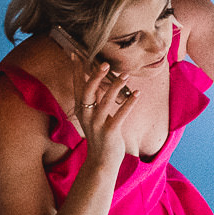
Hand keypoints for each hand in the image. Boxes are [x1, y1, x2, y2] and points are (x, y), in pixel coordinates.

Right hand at [77, 55, 135, 174]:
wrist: (101, 161)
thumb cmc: (100, 135)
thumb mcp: (94, 116)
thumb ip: (94, 100)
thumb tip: (96, 80)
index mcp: (82, 109)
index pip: (77, 86)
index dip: (76, 70)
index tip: (75, 53)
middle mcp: (87, 115)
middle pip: (87, 92)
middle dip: (94, 76)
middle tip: (104, 63)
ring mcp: (97, 125)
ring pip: (105, 102)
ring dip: (115, 87)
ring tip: (125, 74)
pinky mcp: (110, 133)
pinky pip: (120, 116)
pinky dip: (129, 103)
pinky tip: (137, 93)